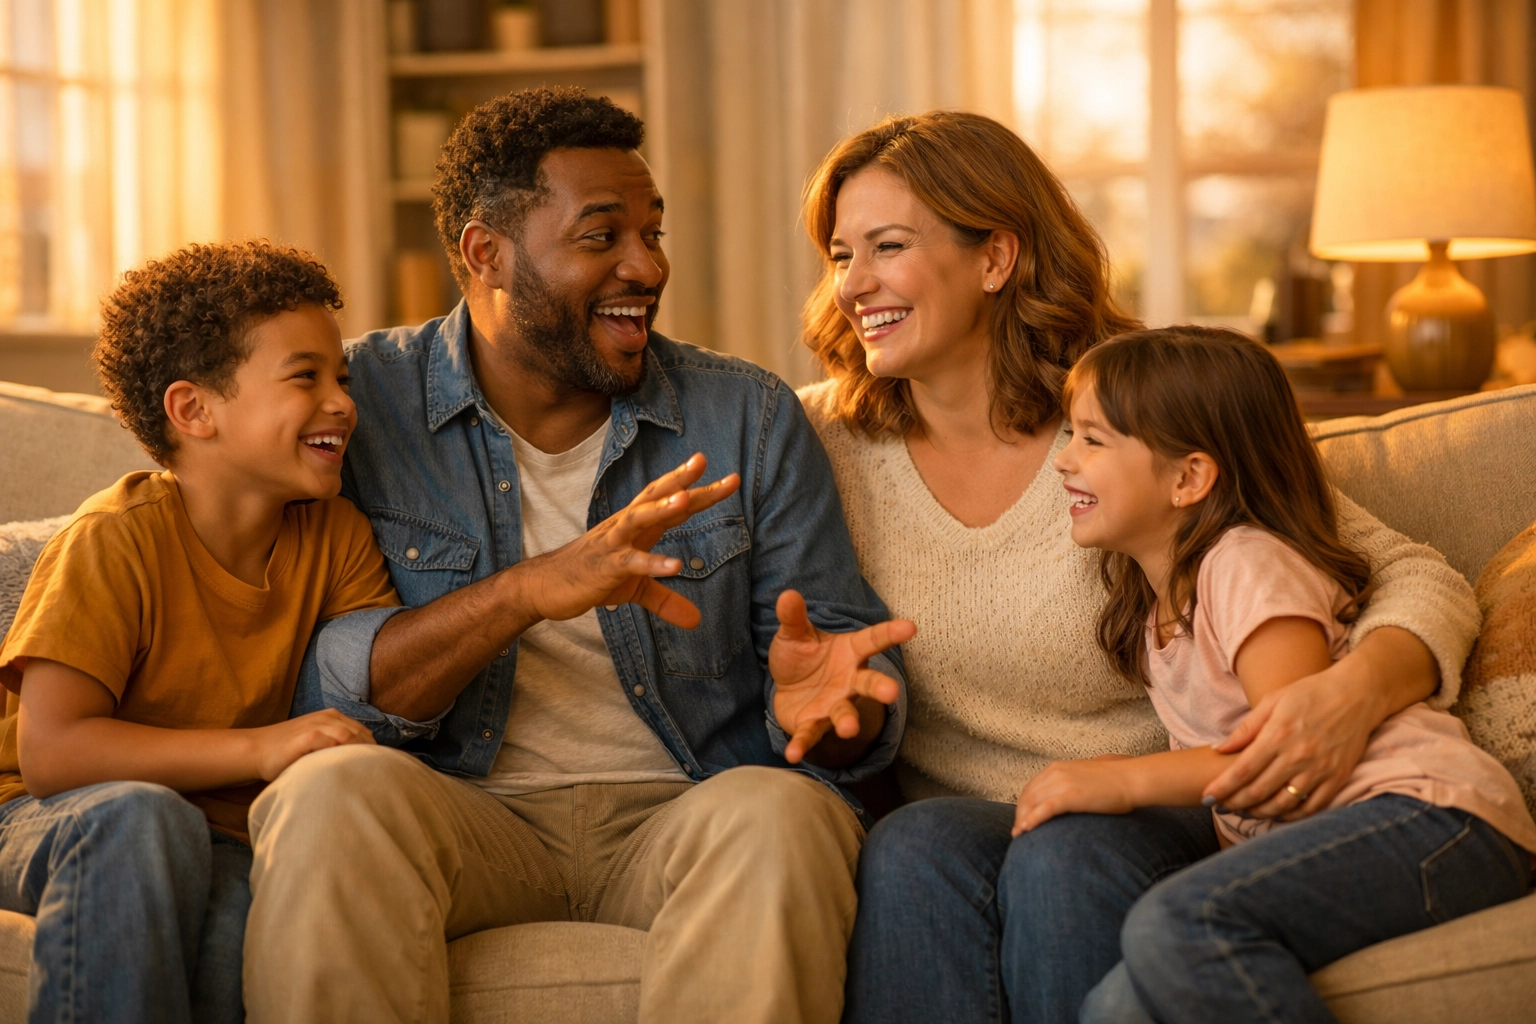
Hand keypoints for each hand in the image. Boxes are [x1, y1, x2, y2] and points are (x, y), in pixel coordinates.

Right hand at [250, 710, 375, 781]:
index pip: (364, 732)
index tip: (376, 767)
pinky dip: (339, 752)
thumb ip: (336, 746)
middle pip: (360, 734)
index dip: (372, 749)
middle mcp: (328, 717)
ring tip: (362, 772)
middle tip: (372, 773)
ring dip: (357, 753)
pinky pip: (330, 741)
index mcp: (334, 717)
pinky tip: (342, 767)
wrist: (257, 750)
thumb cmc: (288, 752)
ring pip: (349, 735)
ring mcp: (317, 724)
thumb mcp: (317, 744)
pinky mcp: (307, 736)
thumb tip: (362, 763)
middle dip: (368, 753)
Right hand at [521, 454, 739, 627]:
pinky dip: (652, 563)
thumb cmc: (591, 578)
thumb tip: (696, 621)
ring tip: (685, 498)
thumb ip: (666, 600)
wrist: (545, 587)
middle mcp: (626, 527)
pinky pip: (629, 563)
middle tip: (704, 462)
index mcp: (637, 527)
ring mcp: (613, 544)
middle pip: (657, 497)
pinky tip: (674, 566)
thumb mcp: (634, 590)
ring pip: (638, 518)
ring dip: (661, 508)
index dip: (699, 490)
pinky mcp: (604, 567)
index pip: (671, 502)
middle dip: (681, 481)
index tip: (729, 479)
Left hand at [769, 590, 914, 763]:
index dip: (891, 633)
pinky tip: (793, 754)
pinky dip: (802, 744)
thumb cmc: (802, 656)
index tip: (911, 627)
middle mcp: (849, 680)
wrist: (788, 689)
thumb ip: (793, 617)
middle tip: (892, 692)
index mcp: (850, 652)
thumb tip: (786, 594)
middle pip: (869, 684)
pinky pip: (810, 734)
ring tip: (849, 729)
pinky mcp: (814, 724)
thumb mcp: (795, 634)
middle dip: (881, 689)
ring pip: (846, 713)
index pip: (873, 640)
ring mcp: (834, 705)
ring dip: (847, 721)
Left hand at [1012, 759, 1135, 834]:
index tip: (1021, 818)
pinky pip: (1045, 809)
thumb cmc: (1113, 781)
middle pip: (1028, 796)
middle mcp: (1056, 773)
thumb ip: (1071, 784)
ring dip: (1022, 819)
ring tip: (1019, 835)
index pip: (1031, 788)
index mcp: (1057, 768)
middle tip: (1018, 831)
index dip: (1023, 805)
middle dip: (1020, 814)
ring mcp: (1062, 783)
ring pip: (1032, 803)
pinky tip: (1026, 830)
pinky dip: (1032, 820)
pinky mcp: (1070, 795)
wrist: (1131, 779)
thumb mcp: (1084, 777)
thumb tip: (1065, 799)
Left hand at [1205, 658, 1379, 820]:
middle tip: (1221, 808)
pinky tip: (1278, 813)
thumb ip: (1246, 729)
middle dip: (1235, 804)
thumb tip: (1218, 749)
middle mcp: (1298, 756)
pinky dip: (1293, 815)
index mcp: (1278, 735)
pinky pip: (1313, 807)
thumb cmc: (1310, 693)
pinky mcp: (1339, 777)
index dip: (1222, 788)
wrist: (1358, 693)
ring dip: (1261, 813)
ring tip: (1246, 812)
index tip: (1206, 798)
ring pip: (1284, 804)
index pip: (1242, 771)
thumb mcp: (1273, 701)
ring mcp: (1320, 769)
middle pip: (1259, 792)